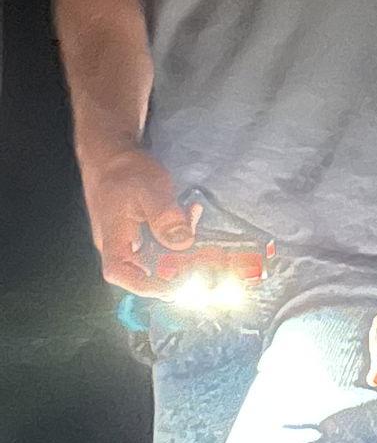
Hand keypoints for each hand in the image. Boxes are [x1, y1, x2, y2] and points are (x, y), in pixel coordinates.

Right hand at [79, 148, 194, 294]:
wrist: (111, 154)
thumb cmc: (126, 171)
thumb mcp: (151, 189)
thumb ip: (166, 217)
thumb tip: (182, 242)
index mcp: (113, 237)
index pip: (121, 274)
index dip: (146, 286)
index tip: (174, 287)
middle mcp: (116, 244)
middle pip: (141, 270)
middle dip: (172, 269)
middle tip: (200, 260)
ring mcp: (125, 238)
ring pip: (152, 256)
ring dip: (178, 249)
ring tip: (196, 224)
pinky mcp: (136, 231)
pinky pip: (156, 243)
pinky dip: (175, 236)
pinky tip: (191, 216)